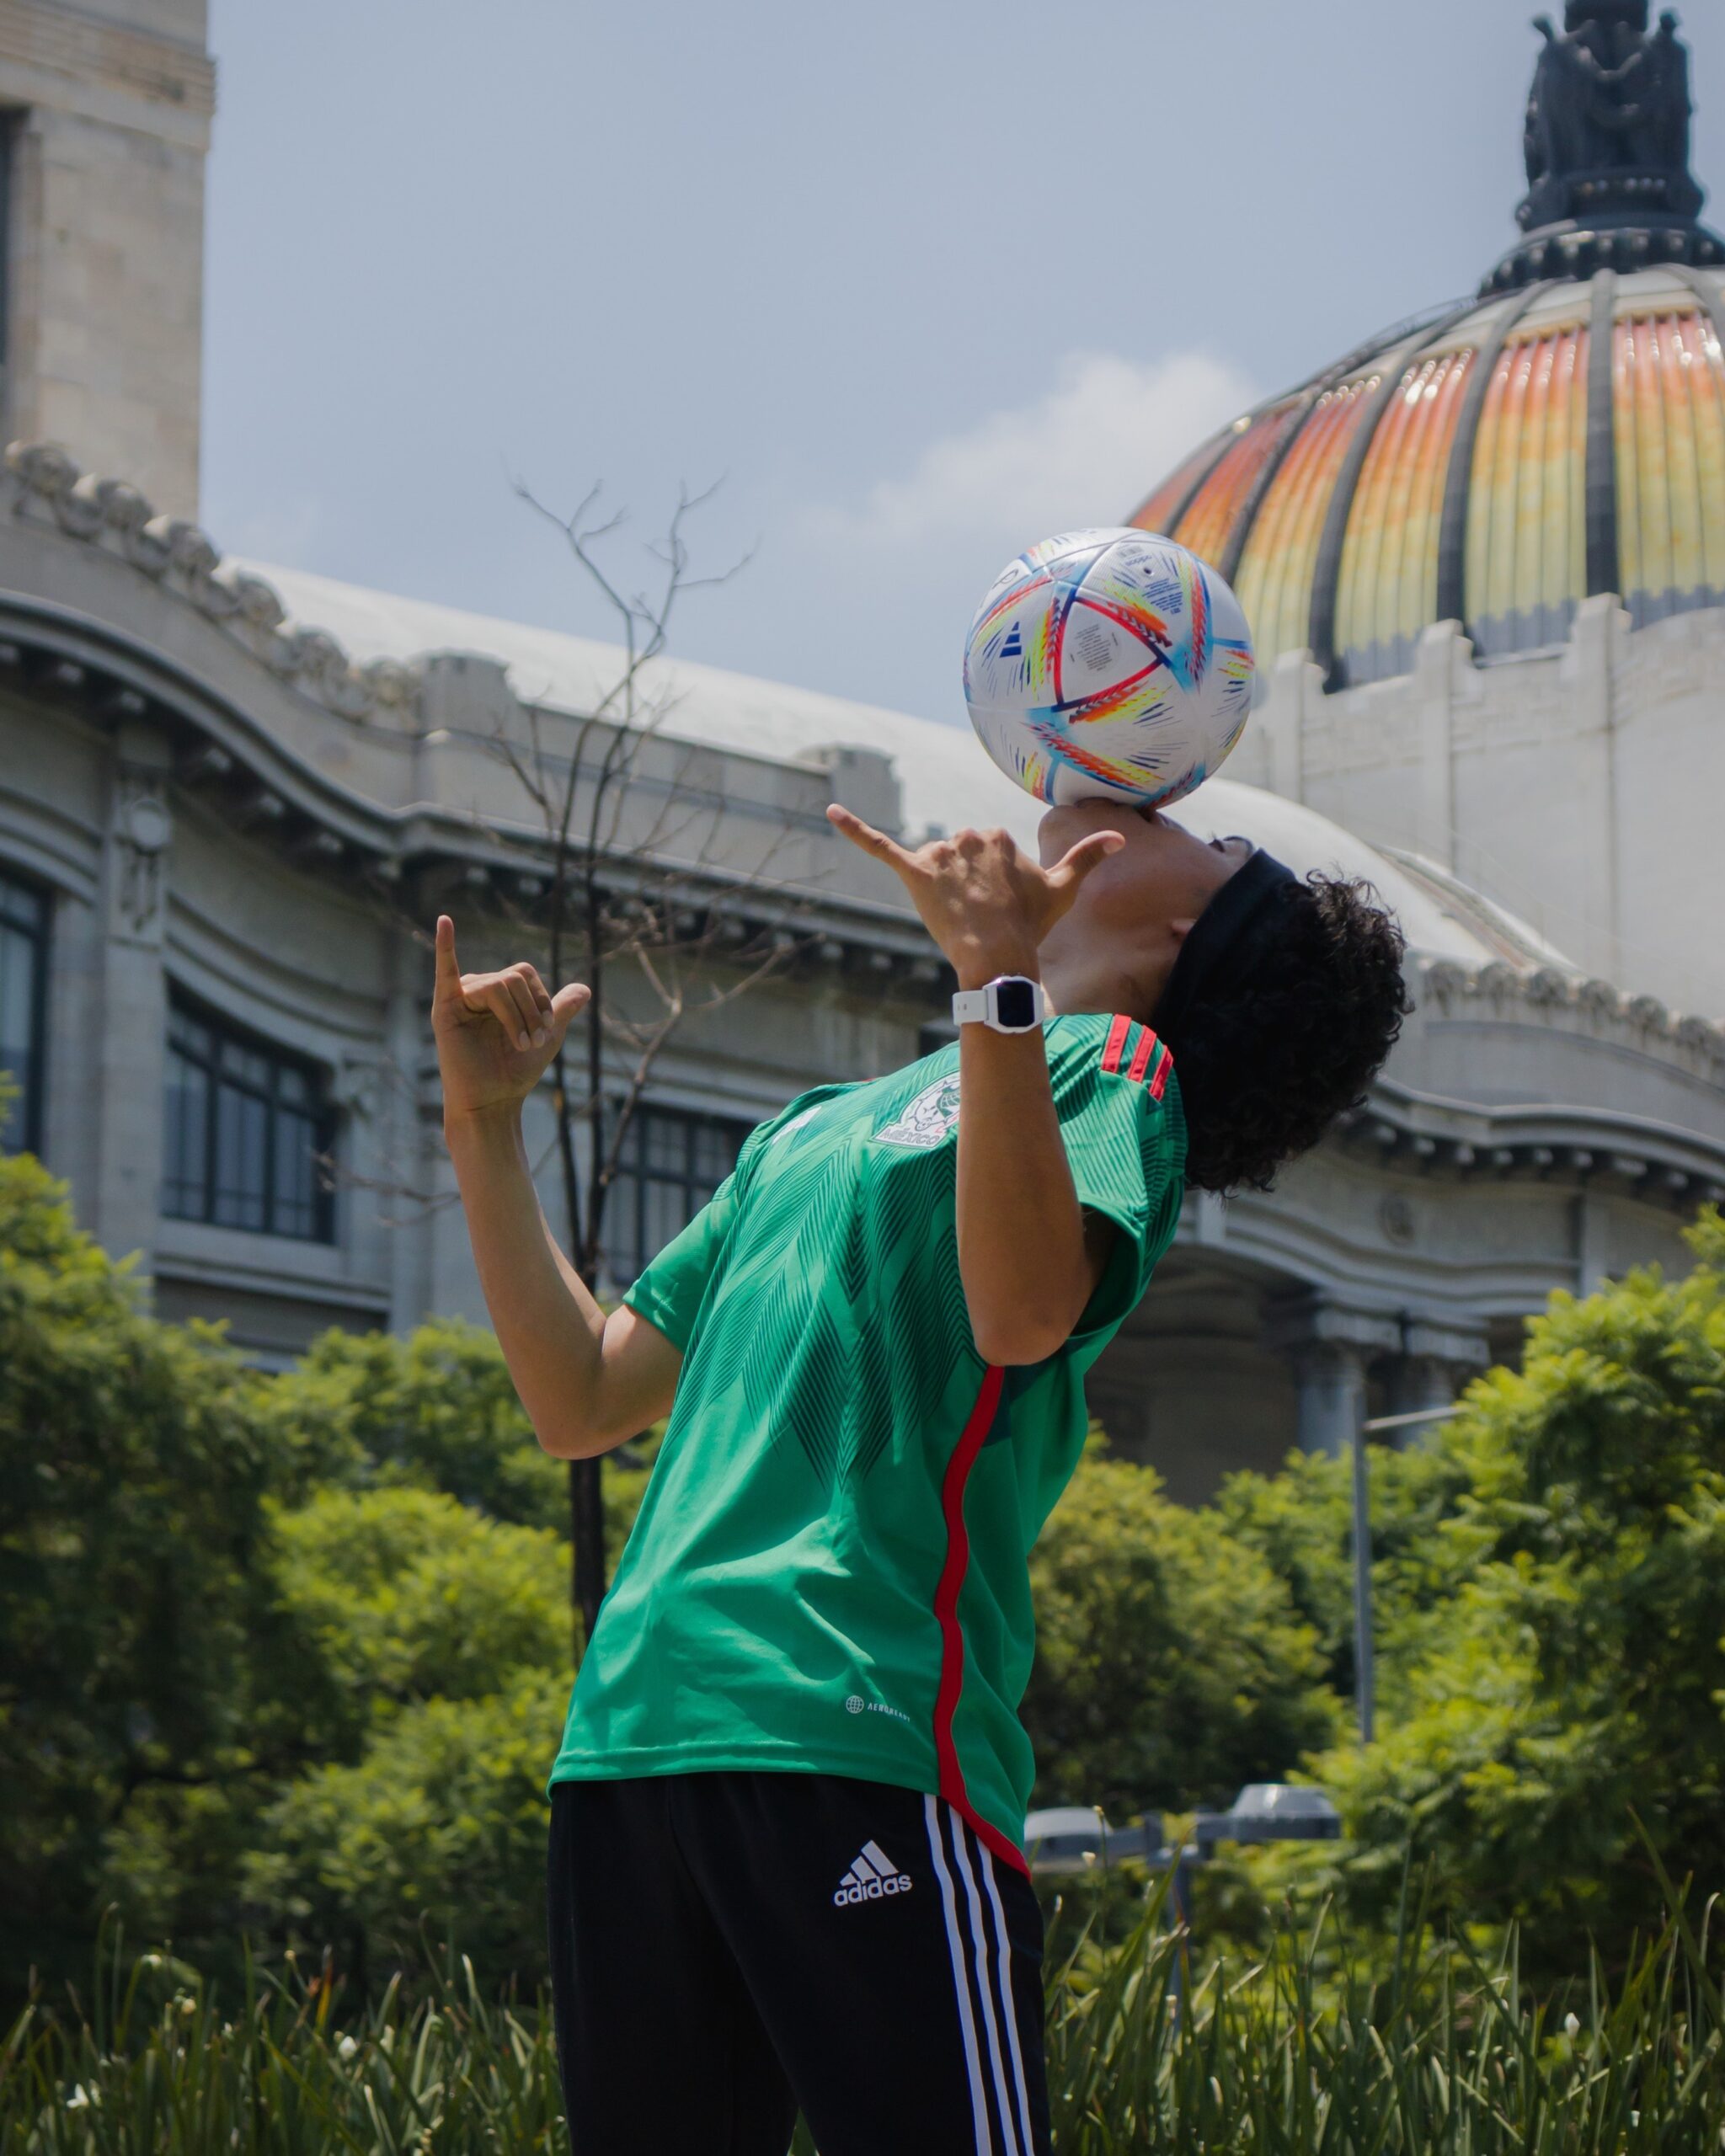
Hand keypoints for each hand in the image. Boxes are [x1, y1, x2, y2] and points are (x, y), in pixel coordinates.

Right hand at [432, 915, 590, 1125]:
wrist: (494, 1101)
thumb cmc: (514, 1072)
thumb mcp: (546, 1037)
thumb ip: (561, 1010)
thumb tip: (584, 989)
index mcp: (498, 992)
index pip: (524, 973)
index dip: (542, 998)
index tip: (548, 1030)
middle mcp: (477, 989)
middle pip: (514, 976)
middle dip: (532, 1009)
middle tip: (532, 1042)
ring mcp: (460, 997)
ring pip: (499, 985)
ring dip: (518, 1017)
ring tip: (519, 1044)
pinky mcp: (446, 1009)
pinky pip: (445, 970)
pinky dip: (444, 944)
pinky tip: (444, 922)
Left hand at [827, 807, 1121, 989]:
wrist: (1000, 957)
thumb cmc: (1031, 925)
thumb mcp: (1063, 888)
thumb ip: (1088, 858)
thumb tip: (1120, 837)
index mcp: (997, 834)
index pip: (983, 853)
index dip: (988, 884)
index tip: (999, 906)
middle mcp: (968, 835)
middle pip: (954, 857)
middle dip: (962, 885)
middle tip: (978, 915)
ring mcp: (941, 855)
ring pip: (930, 865)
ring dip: (938, 889)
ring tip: (956, 916)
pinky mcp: (913, 872)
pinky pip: (879, 847)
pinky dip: (853, 830)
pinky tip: (829, 812)